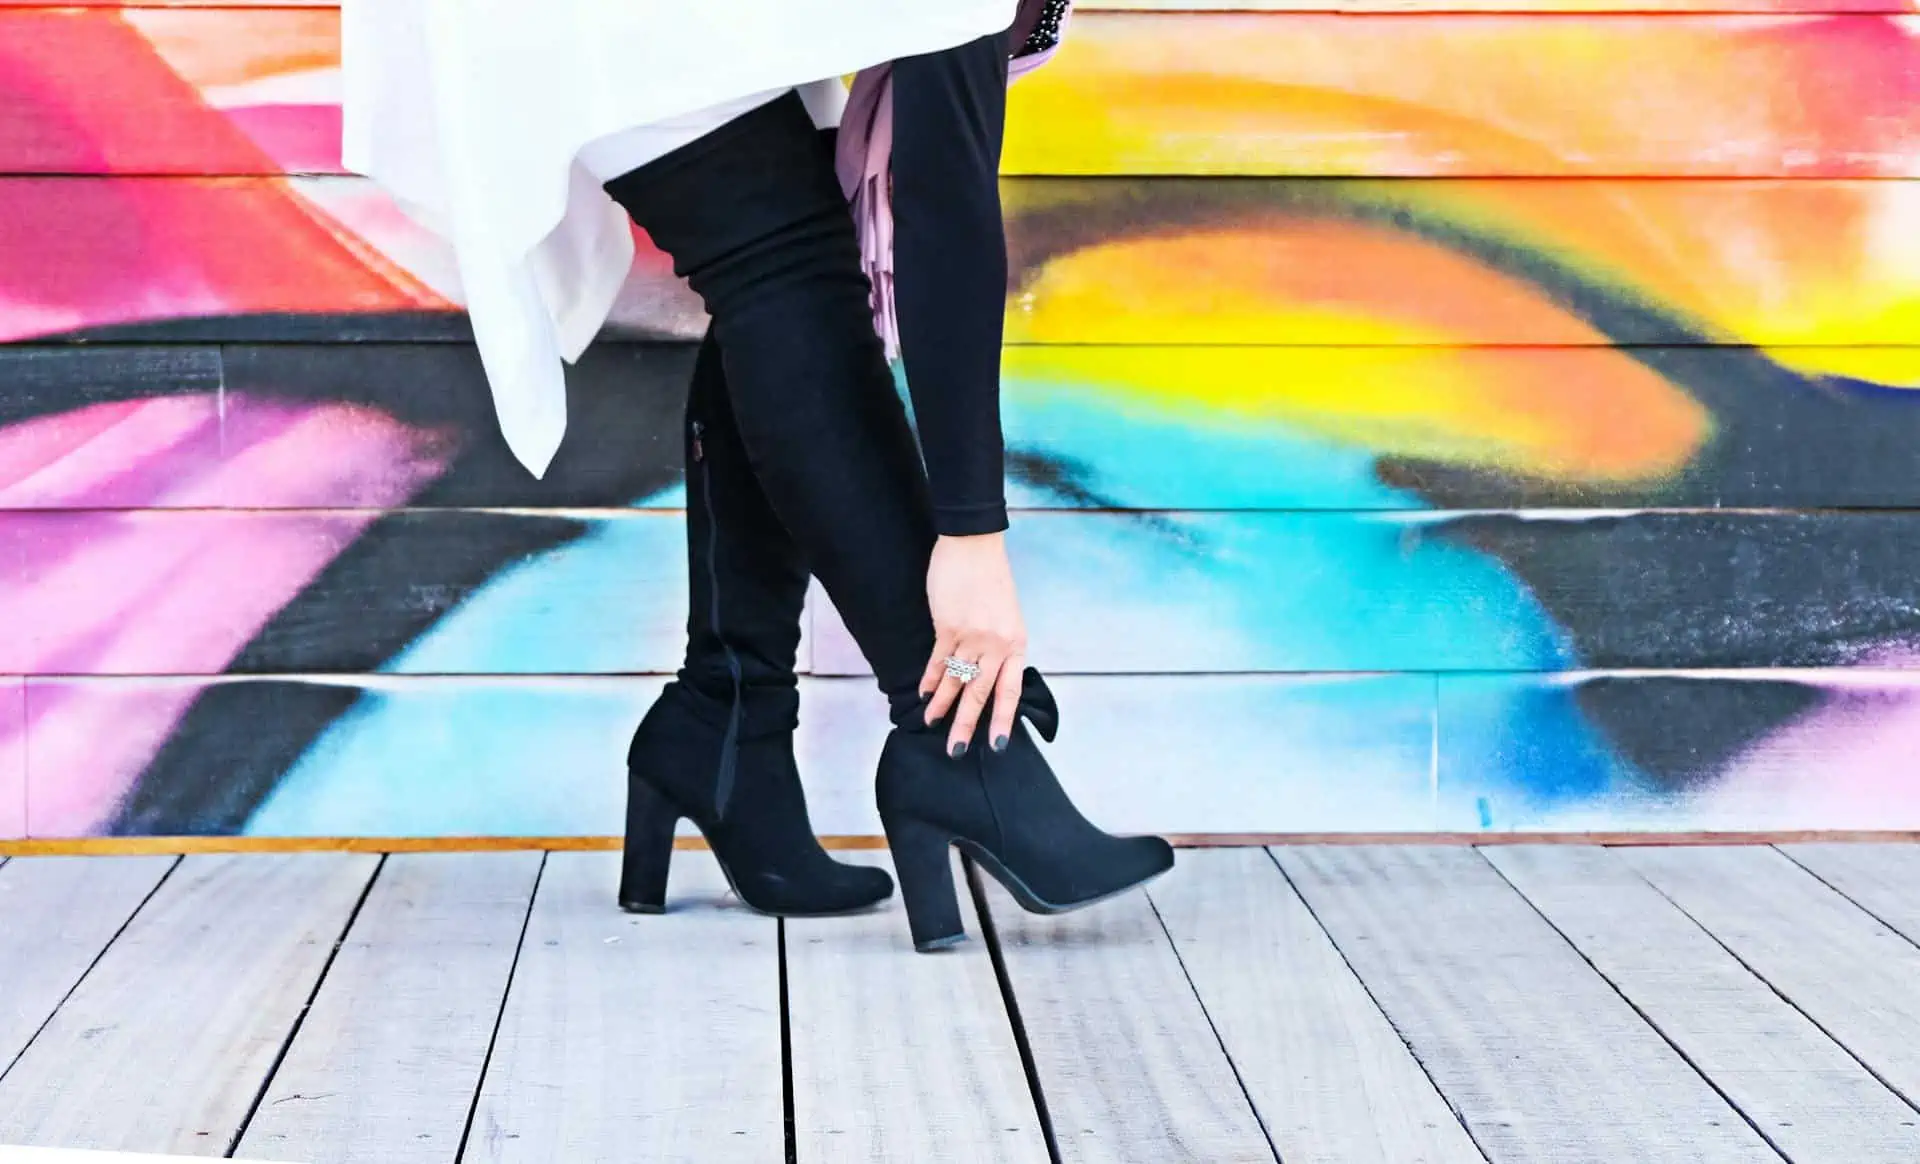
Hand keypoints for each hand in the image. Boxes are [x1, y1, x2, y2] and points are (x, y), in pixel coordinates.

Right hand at [920, 532, 1027, 756]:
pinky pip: (938, 661)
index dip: (1002, 721)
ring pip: (955, 681)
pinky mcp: (948, 626)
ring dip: (942, 705)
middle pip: (980, 694)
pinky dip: (929, 679)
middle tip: (955, 750)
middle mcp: (997, 644)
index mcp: (1016, 644)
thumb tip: (987, 674)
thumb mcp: (1008, 617)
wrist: (974, 545)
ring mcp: (972, 636)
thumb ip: (1000, 647)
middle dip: (966, 725)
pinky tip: (924, 694)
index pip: (1010, 691)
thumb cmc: (992, 580)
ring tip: (931, 724)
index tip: (996, 746)